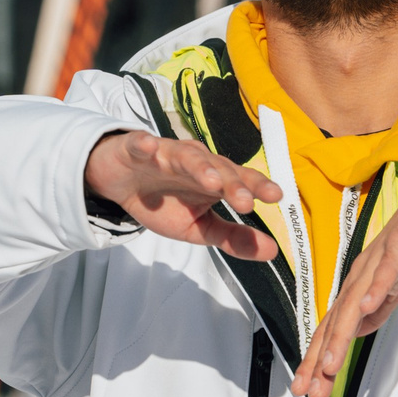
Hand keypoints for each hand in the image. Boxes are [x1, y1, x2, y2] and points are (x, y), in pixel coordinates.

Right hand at [85, 130, 280, 259]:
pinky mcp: (137, 149)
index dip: (257, 186)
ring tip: (211, 182)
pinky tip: (151, 147)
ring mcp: (167, 154)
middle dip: (232, 184)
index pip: (240, 181)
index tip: (277, 197)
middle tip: (244, 202)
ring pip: (186, 157)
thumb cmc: (164, 202)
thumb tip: (273, 251)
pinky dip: (146, 145)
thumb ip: (234, 238)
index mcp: (214, 179)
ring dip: (200, 167)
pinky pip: (142, 145)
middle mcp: (196, 162)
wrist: (120, 182)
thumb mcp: (198, 227)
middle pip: (218, 169)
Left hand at [295, 199, 397, 396]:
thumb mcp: (395, 288)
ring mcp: (377, 262)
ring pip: (353, 303)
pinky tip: (365, 308)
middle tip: (309, 388)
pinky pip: (384, 272)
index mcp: (359, 287)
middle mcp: (360, 276)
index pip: (332, 329)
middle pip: (335, 322)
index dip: (318, 359)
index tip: (308, 388)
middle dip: (320, 358)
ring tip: (330, 363)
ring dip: (340, 335)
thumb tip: (357, 332)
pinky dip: (374, 290)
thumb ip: (377, 310)